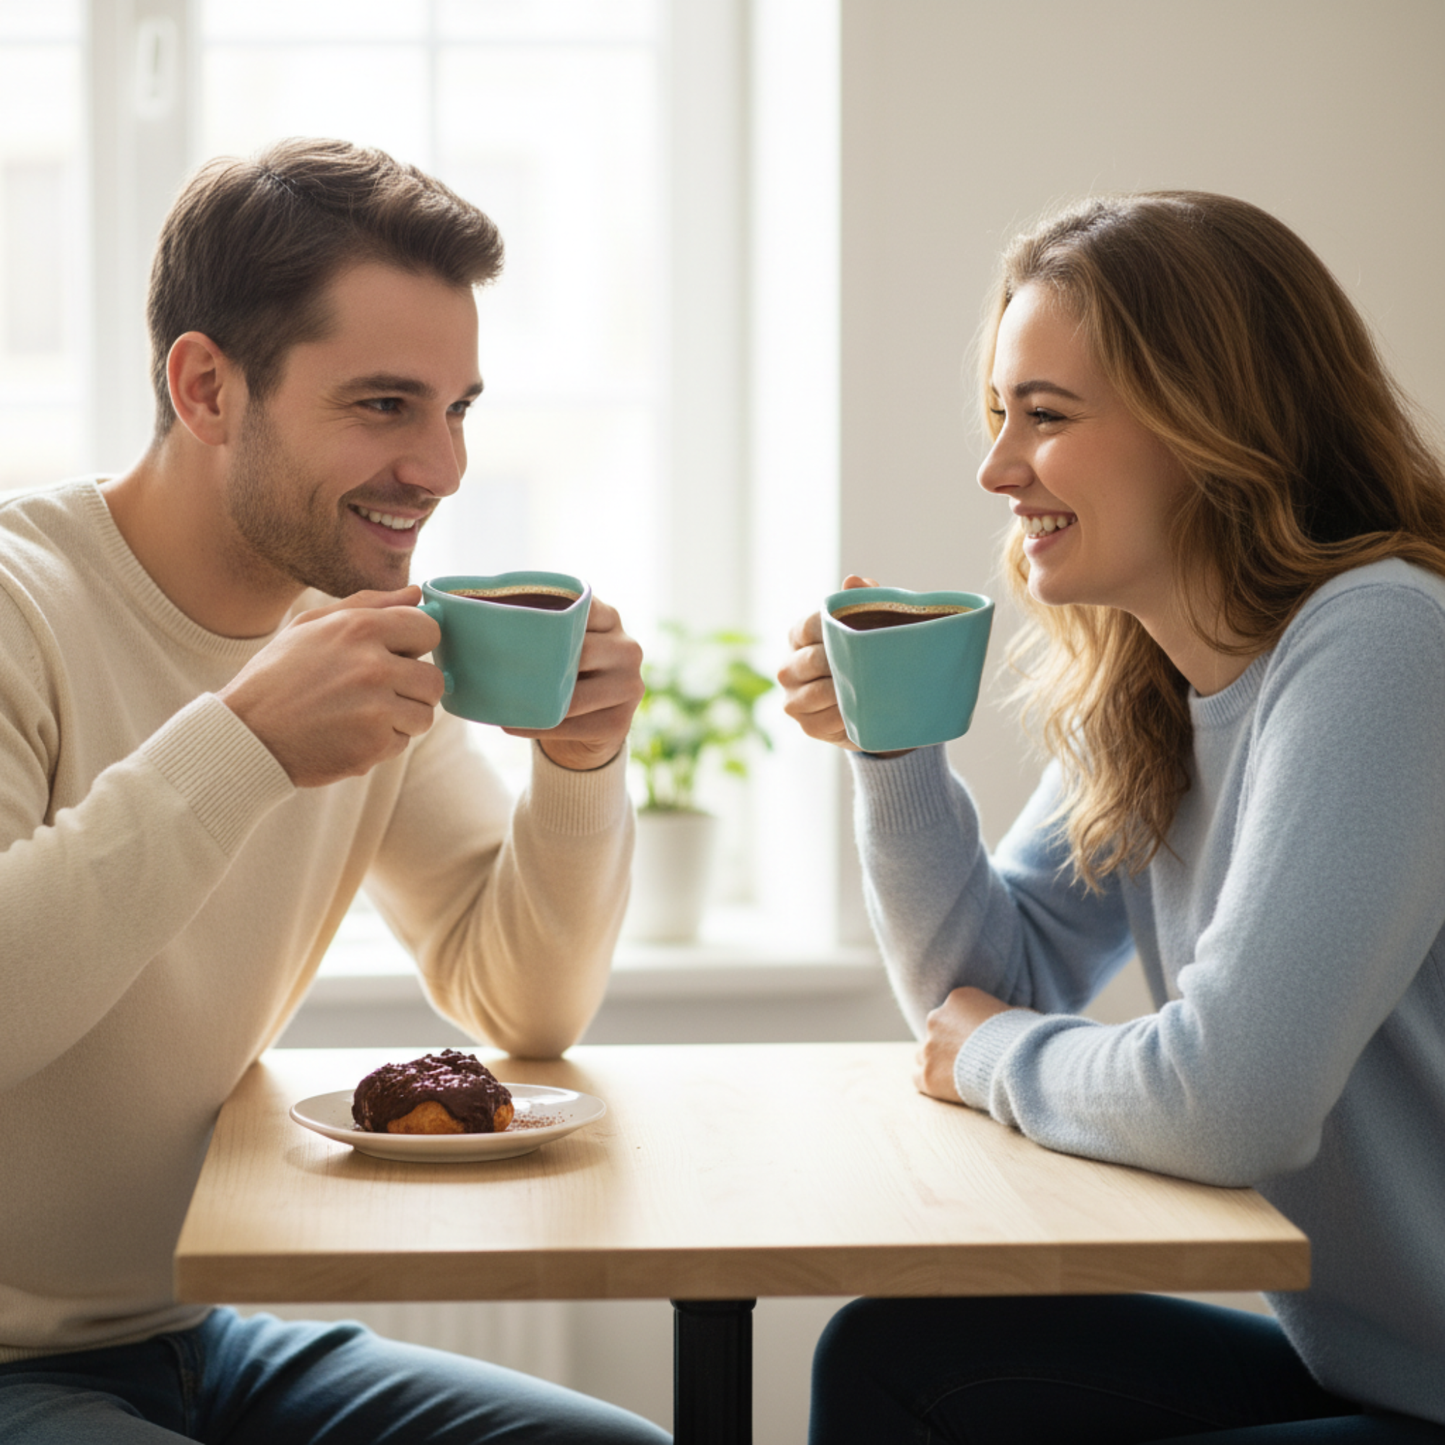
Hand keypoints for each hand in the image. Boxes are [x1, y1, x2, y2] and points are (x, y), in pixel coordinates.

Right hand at [219, 587, 444, 787]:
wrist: (245, 735)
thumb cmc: (277, 677)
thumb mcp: (311, 627)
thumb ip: (369, 605)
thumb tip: (416, 594)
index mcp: (360, 629)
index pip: (429, 630)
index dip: (416, 644)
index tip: (398, 654)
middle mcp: (374, 667)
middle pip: (434, 679)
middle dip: (413, 688)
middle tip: (380, 692)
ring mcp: (376, 710)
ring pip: (424, 715)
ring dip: (401, 718)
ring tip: (362, 715)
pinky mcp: (373, 746)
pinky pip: (403, 742)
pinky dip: (383, 742)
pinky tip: (349, 734)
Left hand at [509, 596, 643, 770]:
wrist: (592, 724)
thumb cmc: (566, 670)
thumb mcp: (562, 640)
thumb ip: (543, 623)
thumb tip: (480, 613)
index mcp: (611, 619)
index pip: (583, 608)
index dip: (549, 616)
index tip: (514, 623)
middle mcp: (627, 650)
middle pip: (581, 652)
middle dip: (541, 661)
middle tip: (501, 665)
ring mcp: (630, 687)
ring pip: (575, 696)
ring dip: (536, 700)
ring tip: (501, 699)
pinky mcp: (620, 723)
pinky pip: (572, 726)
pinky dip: (538, 726)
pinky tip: (512, 724)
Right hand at [777, 574, 913, 756]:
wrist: (869, 706)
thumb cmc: (865, 656)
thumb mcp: (867, 626)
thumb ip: (861, 601)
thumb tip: (853, 580)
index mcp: (798, 635)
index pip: (809, 626)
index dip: (834, 628)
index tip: (862, 632)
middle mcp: (788, 667)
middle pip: (812, 660)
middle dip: (842, 662)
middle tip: (873, 663)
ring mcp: (793, 698)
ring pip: (816, 692)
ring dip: (845, 690)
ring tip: (870, 686)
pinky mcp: (806, 725)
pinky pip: (824, 720)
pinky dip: (845, 715)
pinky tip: (861, 709)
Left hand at [913, 986, 1020, 1102]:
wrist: (1016, 1064)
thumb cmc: (1024, 1039)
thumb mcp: (1017, 1015)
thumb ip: (1003, 1015)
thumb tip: (1010, 1020)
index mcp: (958, 999)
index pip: (953, 1013)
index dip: (965, 1031)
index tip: (979, 1044)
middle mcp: (937, 1018)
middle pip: (936, 1032)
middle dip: (948, 1045)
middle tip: (968, 1062)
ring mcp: (929, 1047)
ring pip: (924, 1055)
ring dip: (937, 1064)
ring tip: (958, 1077)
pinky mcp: (927, 1075)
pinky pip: (918, 1078)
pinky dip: (931, 1084)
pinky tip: (946, 1090)